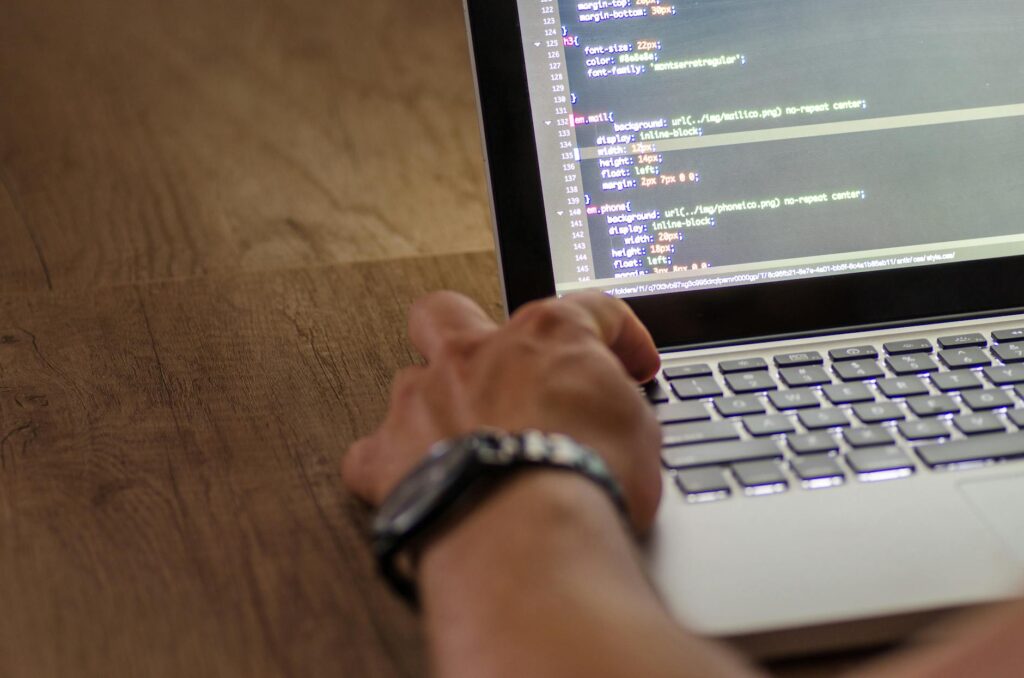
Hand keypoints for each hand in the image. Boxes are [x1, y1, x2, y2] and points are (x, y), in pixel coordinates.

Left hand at [342, 290, 663, 531]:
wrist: (529, 535)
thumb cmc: (587, 478)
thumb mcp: (639, 430)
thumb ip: (618, 403)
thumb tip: (615, 411)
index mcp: (545, 336)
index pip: (588, 310)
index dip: (618, 333)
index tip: (631, 362)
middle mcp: (474, 355)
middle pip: (449, 311)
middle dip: (466, 329)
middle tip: (493, 364)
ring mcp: (422, 401)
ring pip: (408, 381)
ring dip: (432, 406)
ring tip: (463, 443)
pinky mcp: (387, 457)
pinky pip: (372, 454)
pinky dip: (392, 467)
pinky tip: (418, 483)